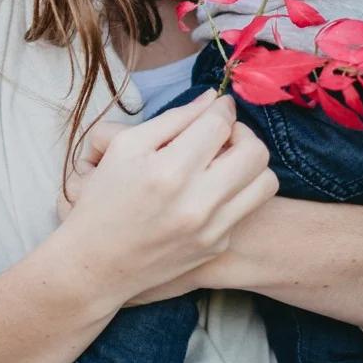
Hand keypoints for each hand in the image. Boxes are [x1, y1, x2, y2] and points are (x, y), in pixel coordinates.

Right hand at [56, 91, 278, 308]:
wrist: (97, 263)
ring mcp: (212, 228)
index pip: (219, 124)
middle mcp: (197, 202)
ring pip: (265, 182)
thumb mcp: (126, 147)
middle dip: (242, 132)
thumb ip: (173, 119)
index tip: (217, 104)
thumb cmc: (103, 199)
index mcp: (169, 171)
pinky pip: (246, 208)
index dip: (221, 107)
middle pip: (254, 151)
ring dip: (249, 162)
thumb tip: (211, 99)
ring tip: (224, 160)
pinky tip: (208, 189)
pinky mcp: (217, 245)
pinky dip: (233, 191)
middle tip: (221, 133)